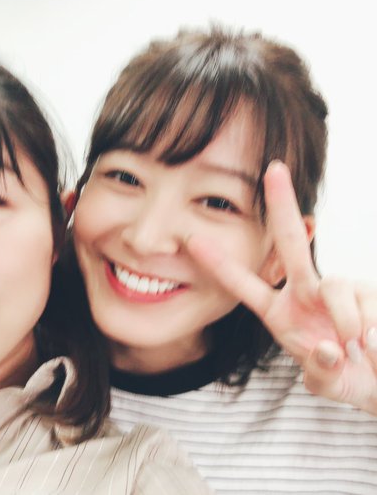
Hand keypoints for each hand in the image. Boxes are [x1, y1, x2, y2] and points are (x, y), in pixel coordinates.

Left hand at [187, 161, 376, 414]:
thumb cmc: (348, 377)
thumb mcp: (328, 382)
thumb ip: (323, 372)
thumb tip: (328, 348)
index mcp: (278, 313)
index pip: (244, 285)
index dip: (219, 264)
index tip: (192, 239)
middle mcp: (305, 293)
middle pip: (292, 244)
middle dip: (283, 206)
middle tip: (274, 169)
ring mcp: (338, 290)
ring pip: (333, 285)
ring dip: (345, 320)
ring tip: (358, 346)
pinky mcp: (369, 292)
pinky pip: (365, 303)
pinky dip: (371, 330)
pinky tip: (373, 346)